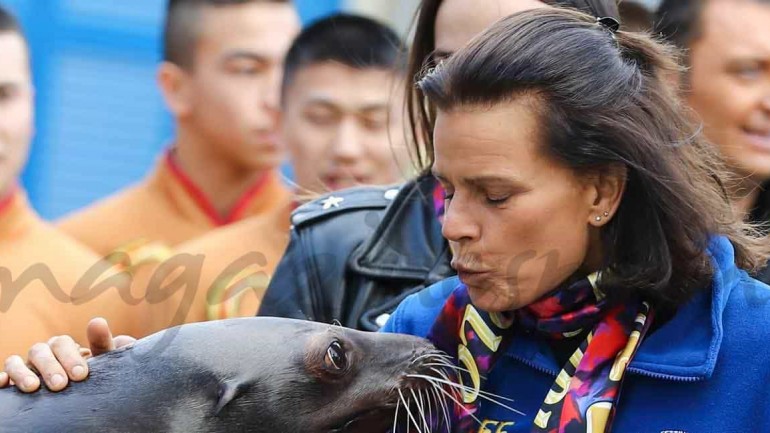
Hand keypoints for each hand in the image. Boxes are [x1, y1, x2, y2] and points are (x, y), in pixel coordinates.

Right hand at [0, 317, 135, 392]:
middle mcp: (43, 353)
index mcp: (63, 346)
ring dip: (23, 372)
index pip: (63, 343)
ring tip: (33, 387)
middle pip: (40, 351)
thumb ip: (105, 344)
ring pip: (16, 361)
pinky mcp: (14, 381)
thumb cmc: (94, 374)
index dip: (70, 356)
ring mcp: (26, 367)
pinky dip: (1, 377)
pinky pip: (3, 375)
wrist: (83, 390)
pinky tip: (3, 384)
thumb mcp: (103, 361)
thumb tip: (98, 322)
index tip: (80, 374)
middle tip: (61, 384)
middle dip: (50, 367)